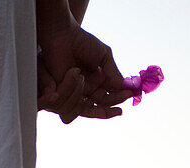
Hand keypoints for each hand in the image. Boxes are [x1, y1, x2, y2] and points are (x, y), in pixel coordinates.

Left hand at [36, 4, 132, 120]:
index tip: (131, 95)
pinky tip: (74, 71)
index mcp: (96, 84)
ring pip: (82, 108)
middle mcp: (84, 91)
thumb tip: (125, 88)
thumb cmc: (83, 43)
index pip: (108, 99)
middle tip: (118, 109)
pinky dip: (72, 88)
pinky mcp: (58, 92)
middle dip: (108, 108)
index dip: (119, 98)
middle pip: (97, 109)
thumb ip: (113, 73)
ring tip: (90, 73)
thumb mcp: (104, 57)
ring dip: (88, 92)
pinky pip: (66, 101)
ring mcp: (72, 92)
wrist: (63, 36)